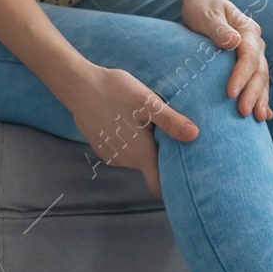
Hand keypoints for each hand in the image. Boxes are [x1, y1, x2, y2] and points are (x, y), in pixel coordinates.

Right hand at [61, 64, 197, 198]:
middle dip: (159, 153)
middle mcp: (125, 160)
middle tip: (166, 130)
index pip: (158, 186)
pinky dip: (127, 139)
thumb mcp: (148, 102)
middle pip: (149, 167)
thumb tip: (194, 136)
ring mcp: (110, 155)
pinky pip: (121, 149)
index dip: (171, 186)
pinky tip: (125, 119)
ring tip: (144, 120)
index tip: (181, 175)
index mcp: (141, 153)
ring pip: (135, 157)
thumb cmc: (115, 91)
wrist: (78, 85)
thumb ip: (171, 121)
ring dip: (143, 144)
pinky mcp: (100, 147)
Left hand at [182, 0, 271, 121]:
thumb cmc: (202, 7)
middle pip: (259, 70)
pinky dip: (261, 97)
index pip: (249, 55)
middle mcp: (255, 42)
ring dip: (261, 98)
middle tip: (246, 113)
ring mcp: (254, 53)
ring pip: (262, 78)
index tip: (231, 93)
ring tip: (259, 119)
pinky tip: (265, 116)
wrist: (205, 1)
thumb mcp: (205, 14)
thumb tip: (233, 42)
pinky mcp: (248, 63)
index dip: (242, 75)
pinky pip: (257, 81)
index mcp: (247, 29)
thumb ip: (218, 28)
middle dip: (254, 93)